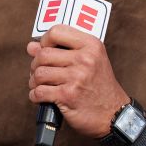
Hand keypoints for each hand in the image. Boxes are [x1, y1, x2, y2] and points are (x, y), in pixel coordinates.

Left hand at [26, 24, 128, 138]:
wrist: (114, 114)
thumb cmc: (99, 86)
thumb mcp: (89, 61)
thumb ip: (60, 51)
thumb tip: (31, 46)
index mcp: (91, 45)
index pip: (56, 31)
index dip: (44, 41)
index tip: (44, 51)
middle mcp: (85, 59)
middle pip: (43, 54)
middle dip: (35, 65)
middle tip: (40, 73)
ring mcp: (76, 77)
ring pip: (39, 73)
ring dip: (34, 82)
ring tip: (41, 85)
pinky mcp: (67, 95)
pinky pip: (39, 92)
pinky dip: (35, 96)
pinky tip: (41, 97)